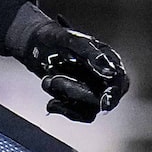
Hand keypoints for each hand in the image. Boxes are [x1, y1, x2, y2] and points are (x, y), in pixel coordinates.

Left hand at [0, 0, 128, 121]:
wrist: (33, 44)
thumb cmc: (55, 37)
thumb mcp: (72, 40)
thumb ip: (92, 54)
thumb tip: (110, 73)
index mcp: (109, 60)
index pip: (119, 82)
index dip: (113, 94)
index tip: (104, 103)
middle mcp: (104, 78)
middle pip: (102, 98)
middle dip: (75, 91)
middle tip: (53, 78)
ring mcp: (92, 91)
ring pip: (88, 110)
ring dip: (64, 96)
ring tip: (47, 80)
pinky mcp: (78, 101)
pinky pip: (76, 115)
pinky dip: (61, 108)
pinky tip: (50, 102)